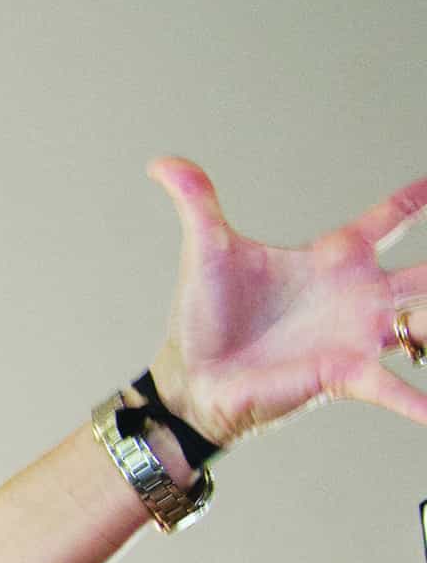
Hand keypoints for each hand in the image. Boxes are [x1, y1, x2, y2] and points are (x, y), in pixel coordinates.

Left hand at [141, 158, 426, 449]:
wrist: (191, 378)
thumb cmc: (205, 318)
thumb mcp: (207, 251)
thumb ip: (197, 201)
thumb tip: (162, 161)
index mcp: (333, 258)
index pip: (389, 220)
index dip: (416, 200)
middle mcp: (357, 296)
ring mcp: (358, 335)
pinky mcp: (345, 373)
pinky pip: (394, 387)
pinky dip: (418, 401)